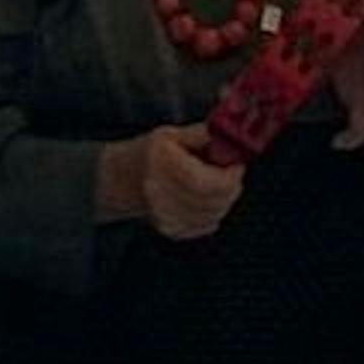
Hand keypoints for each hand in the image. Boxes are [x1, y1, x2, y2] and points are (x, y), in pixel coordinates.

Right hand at [102, 123, 246, 243]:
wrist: (126, 178)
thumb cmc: (154, 154)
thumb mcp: (173, 134)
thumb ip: (201, 134)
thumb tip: (226, 134)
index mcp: (161, 162)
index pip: (203, 182)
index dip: (228, 177)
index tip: (237, 166)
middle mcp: (158, 191)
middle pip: (211, 200)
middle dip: (231, 187)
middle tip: (233, 175)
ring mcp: (162, 214)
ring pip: (212, 215)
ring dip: (225, 200)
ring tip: (219, 185)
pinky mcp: (169, 229)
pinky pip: (206, 225)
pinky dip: (214, 213)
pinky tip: (207, 200)